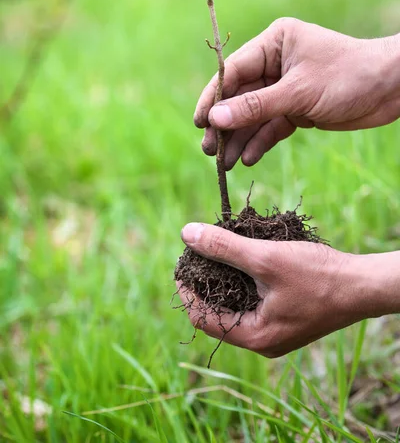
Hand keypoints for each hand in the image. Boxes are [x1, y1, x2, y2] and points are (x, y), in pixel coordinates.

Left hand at [178, 222, 399, 356]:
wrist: (363, 284)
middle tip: (196, 256)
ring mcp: (277, 331)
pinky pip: (255, 304)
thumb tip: (187, 234)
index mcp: (255, 337)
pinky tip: (243, 260)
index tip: (180, 264)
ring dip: (224, 281)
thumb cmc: (318, 275)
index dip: (186, 291)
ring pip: (237, 308)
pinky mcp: (288, 318)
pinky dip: (244, 282)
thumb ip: (224, 247)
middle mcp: (264, 341)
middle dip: (204, 284)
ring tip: (215, 254)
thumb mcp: (265, 258)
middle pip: (219, 315)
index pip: (204, 319)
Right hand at [195, 18, 399, 168]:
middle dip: (225, 124)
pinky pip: (272, 125)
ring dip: (240, 138)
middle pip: (240, 96)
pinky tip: (248, 159)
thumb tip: (215, 118)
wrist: (392, 89)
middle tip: (209, 150)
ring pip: (254, 114)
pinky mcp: (297, 108)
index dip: (213, 98)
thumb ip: (256, 106)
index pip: (233, 71)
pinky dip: (261, 141)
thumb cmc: (348, 77)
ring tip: (224, 163)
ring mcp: (285, 87)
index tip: (199, 123)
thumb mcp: (298, 92)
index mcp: (274, 43)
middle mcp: (275, 63)